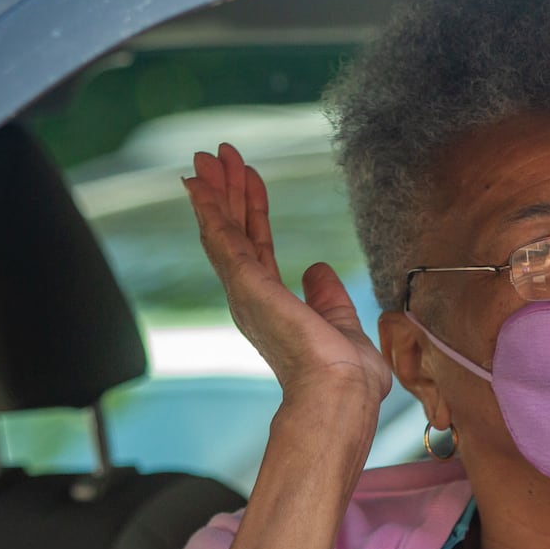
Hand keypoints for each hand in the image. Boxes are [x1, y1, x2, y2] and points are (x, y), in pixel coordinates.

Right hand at [183, 143, 391, 404]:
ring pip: (224, 231)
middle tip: (216, 155)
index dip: (252, 211)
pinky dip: (212, 210)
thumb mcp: (341, 323)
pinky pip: (224, 240)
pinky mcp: (247, 286)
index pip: (257, 247)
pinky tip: (202, 185)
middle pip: (234, 232)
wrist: (342, 392)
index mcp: (272, 306)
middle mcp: (251, 298)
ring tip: (208, 156)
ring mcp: (245, 292)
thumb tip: (317, 271)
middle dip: (226, 192)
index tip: (248, 179)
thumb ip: (327, 297)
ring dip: (217, 191)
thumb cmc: (346, 376)